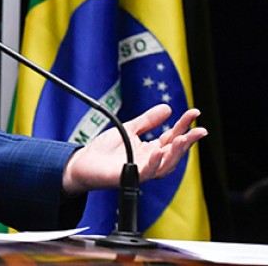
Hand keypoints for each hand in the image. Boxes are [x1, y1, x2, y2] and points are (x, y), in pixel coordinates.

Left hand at [62, 104, 205, 194]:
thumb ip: (147, 121)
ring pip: (166, 165)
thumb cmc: (105, 149)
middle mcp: (150, 161)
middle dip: (188, 141)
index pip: (172, 137)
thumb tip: (167, 108)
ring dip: (176, 152)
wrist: (83, 163)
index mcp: (152, 150)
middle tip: (200, 129)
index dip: (184, 126)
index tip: (194, 112)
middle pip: (174, 152)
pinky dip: (154, 162)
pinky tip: (158, 151)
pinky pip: (146, 172)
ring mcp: (141, 170)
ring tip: (184, 138)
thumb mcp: (129, 129)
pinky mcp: (130, 176)